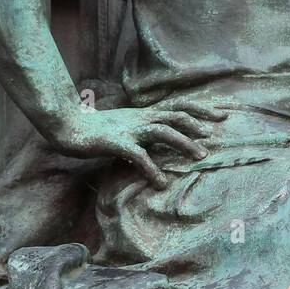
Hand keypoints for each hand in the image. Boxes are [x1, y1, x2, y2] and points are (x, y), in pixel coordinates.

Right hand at [52, 102, 227, 188]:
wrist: (68, 126)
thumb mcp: (126, 125)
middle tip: (214, 138)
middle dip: (197, 124)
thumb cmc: (97, 129)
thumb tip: (163, 139)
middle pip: (175, 115)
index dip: (200, 109)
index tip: (221, 114)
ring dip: (184, 143)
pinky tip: (161, 182)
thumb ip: (144, 130)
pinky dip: (152, 169)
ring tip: (200, 157)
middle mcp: (140, 118)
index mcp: (144, 113)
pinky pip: (139, 156)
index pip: (178, 106)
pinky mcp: (117, 143)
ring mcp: (130, 129)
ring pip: (163, 131)